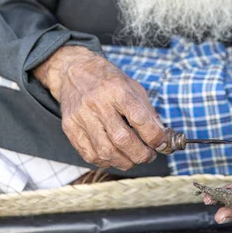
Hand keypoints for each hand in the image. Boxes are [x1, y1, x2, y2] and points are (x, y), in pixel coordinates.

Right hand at [33, 46, 166, 169]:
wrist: (75, 71)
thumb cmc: (107, 79)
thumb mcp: (132, 86)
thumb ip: (147, 111)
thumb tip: (161, 136)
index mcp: (116, 89)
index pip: (139, 118)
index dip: (154, 136)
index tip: (162, 143)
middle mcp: (97, 103)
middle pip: (122, 139)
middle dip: (141, 154)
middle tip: (149, 155)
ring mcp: (81, 116)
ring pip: (105, 151)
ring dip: (125, 162)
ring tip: (134, 158)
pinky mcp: (70, 128)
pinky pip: (89, 155)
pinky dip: (106, 161)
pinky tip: (114, 156)